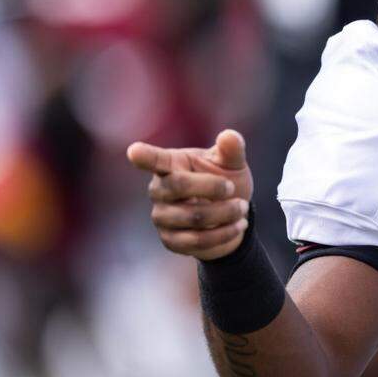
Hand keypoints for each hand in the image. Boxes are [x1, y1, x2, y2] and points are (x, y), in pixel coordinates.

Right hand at [127, 129, 254, 260]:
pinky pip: (198, 241)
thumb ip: (232, 150)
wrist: (233, 216)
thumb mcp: (233, 164)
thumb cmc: (226, 181)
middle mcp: (159, 190)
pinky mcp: (170, 240)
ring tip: (242, 208)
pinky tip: (238, 225)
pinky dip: (225, 233)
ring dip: (226, 213)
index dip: (145, 156)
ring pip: (193, 217)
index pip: (154, 159)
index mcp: (171, 164)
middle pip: (178, 185)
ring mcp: (161, 216)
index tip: (135, 151)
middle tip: (233, 188)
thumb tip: (229, 136)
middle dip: (213, 187)